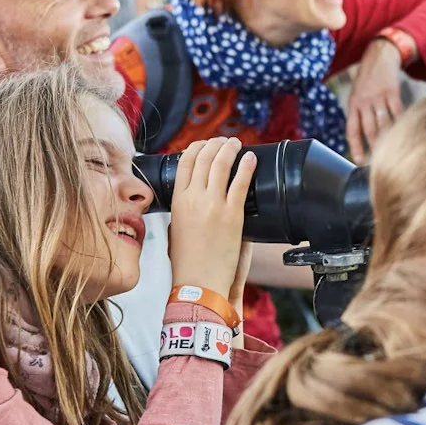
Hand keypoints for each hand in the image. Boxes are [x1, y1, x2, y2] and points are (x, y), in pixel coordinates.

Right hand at [165, 138, 255, 300]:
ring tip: (236, 144)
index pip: (185, 163)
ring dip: (230, 149)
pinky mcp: (232, 215)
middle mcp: (193, 199)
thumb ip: (182, 211)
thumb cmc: (187, 263)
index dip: (196, 148)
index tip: (205, 144)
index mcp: (178, 202)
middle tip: (224, 141)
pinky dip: (246, 166)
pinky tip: (251, 158)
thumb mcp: (174, 230)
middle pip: (204, 158)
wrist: (198, 283)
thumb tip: (191, 200)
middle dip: (215, 144)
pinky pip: (240, 182)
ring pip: (221, 165)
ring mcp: (213, 205)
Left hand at [344, 40, 405, 161]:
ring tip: (394, 152)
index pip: (352, 130)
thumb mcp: (356, 95)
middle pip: (370, 130)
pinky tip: (405, 132)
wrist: (378, 56)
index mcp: (353, 104)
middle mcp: (363, 102)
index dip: (355, 146)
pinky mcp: (391, 92)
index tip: (359, 161)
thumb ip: (359, 114)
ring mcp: (378, 96)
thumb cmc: (367, 80)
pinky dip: (401, 122)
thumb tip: (365, 138)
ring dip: (389, 138)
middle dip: (375, 147)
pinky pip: (397, 111)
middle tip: (381, 162)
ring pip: (384, 123)